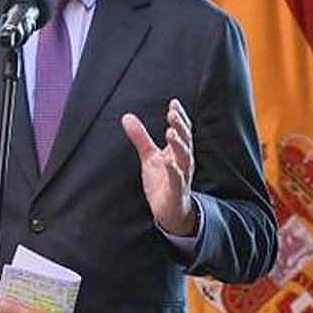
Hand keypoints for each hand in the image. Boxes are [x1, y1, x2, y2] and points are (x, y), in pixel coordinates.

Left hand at [120, 98, 197, 235]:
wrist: (170, 210)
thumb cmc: (162, 180)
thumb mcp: (149, 157)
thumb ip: (140, 137)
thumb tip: (127, 117)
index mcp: (177, 151)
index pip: (183, 130)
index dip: (180, 117)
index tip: (174, 102)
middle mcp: (183, 161)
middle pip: (185, 141)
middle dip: (180, 127)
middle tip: (172, 113)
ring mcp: (182, 176)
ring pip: (184, 158)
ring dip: (179, 145)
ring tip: (170, 132)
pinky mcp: (176, 190)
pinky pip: (177, 179)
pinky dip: (174, 170)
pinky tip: (168, 162)